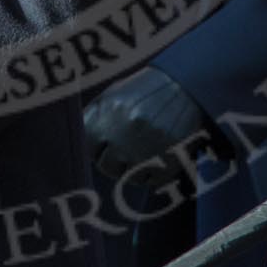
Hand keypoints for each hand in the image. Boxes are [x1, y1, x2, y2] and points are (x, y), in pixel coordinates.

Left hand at [83, 66, 213, 183]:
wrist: (185, 85)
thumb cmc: (144, 90)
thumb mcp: (113, 94)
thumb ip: (93, 118)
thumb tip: (80, 145)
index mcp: (107, 113)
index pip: (88, 148)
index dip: (97, 147)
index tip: (103, 145)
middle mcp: (123, 132)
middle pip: (107, 167)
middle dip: (114, 161)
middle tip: (126, 149)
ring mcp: (146, 149)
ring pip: (129, 177)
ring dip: (134, 169)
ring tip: (145, 149)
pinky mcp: (167, 161)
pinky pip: (152, 181)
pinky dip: (154, 172)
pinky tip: (159, 154)